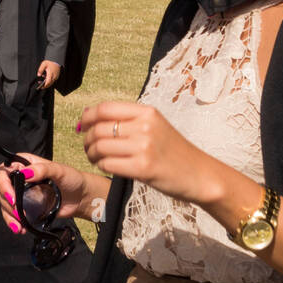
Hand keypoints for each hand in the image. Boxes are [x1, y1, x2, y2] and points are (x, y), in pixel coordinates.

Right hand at [0, 153, 93, 233]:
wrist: (81, 198)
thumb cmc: (72, 179)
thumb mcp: (59, 170)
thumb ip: (42, 170)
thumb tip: (25, 173)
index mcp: (25, 164)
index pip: (4, 171)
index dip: (3, 183)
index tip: (12, 196)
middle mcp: (20, 178)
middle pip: (1, 189)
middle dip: (7, 203)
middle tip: (18, 212)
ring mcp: (22, 194)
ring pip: (5, 204)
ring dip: (9, 215)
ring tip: (19, 225)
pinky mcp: (26, 208)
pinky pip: (13, 215)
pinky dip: (13, 222)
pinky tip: (20, 229)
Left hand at [37, 59, 61, 89]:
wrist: (57, 61)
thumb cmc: (50, 62)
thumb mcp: (44, 64)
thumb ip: (40, 69)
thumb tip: (38, 75)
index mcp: (51, 73)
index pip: (48, 82)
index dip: (45, 85)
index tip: (41, 87)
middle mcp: (54, 76)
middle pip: (50, 84)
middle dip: (45, 86)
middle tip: (40, 86)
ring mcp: (56, 77)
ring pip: (51, 83)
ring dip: (46, 83)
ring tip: (40, 81)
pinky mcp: (56, 76)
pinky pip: (52, 80)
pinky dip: (48, 81)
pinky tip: (45, 78)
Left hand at [78, 102, 214, 204]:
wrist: (199, 174)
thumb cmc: (173, 151)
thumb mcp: (155, 126)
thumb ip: (128, 120)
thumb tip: (89, 114)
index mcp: (148, 112)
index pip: (105, 108)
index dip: (88, 117)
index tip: (83, 126)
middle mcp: (145, 126)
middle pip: (99, 128)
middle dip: (87, 139)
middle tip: (88, 147)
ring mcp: (144, 147)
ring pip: (100, 146)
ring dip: (91, 154)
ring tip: (95, 158)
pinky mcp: (143, 169)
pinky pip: (108, 164)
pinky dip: (101, 166)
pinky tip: (105, 166)